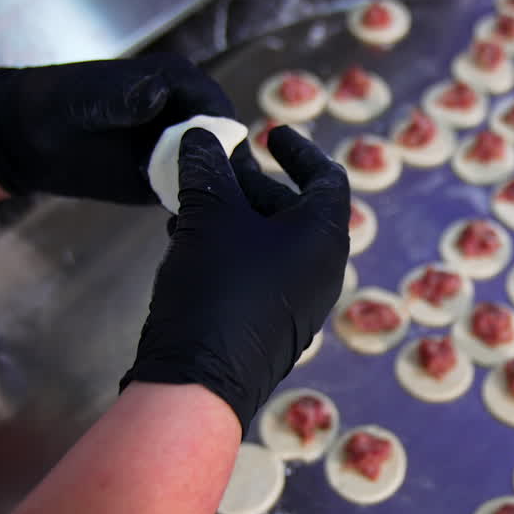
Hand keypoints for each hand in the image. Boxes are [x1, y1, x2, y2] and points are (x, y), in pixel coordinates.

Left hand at [0, 53, 232, 203]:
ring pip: (219, 171)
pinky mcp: (169, 177)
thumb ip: (122, 95)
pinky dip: (198, 209)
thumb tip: (160, 94)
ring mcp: (181, 147)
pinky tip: (191, 226)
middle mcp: (186, 113)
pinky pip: (195, 193)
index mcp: (175, 82)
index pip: (216, 108)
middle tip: (225, 203)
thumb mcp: (85, 98)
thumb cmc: (51, 105)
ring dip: (221, 194)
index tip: (223, 166)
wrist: (25, 138)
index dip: (223, 137)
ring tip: (212, 219)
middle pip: (227, 144)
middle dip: (230, 172)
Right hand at [121, 126, 349, 431]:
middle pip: (294, 209)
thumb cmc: (217, 287)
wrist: (201, 380)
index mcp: (324, 237)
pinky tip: (185, 237)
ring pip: (269, 241)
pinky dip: (228, 246)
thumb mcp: (210, 215)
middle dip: (251, 182)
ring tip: (189, 197)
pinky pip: (256, 271)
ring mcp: (299, 302)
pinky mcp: (270, 325)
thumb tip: (202, 136)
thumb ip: (207, 169)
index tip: (272, 133)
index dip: (300, 150)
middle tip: (213, 163)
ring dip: (232, 213)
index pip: (328, 179)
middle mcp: (322, 270)